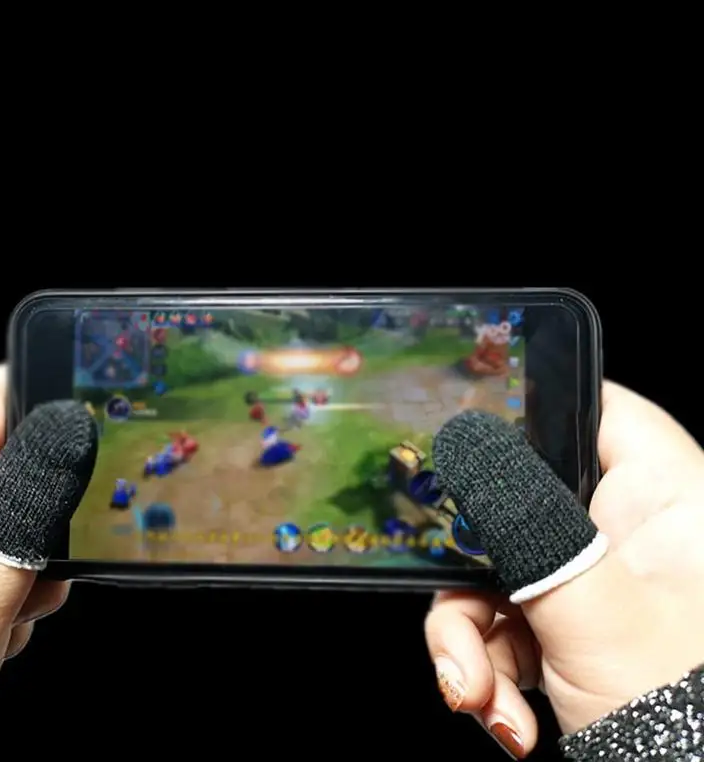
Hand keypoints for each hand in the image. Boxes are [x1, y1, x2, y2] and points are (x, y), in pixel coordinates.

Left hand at [0, 366, 89, 761]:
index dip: (61, 419)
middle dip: (50, 508)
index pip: (1, 391)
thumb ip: (22, 506)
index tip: (90, 474)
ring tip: (5, 605)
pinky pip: (2, 533)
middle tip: (32, 570)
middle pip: (20, 447)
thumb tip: (73, 424)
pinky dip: (16, 572)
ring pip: (21, 497)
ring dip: (33, 550)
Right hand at [424, 382, 703, 756]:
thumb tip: (467, 443)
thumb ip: (528, 524)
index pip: (592, 409)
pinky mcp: (565, 627)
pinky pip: (499, 620)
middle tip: (456, 605)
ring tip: (474, 693)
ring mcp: (592, 583)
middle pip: (516, 500)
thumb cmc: (690, 728)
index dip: (523, 407)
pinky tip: (498, 713)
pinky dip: (482, 665)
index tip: (456, 431)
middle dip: (470, 564)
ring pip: (495, 569)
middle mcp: (626, 533)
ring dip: (466, 633)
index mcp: (665, 500)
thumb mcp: (595, 614)